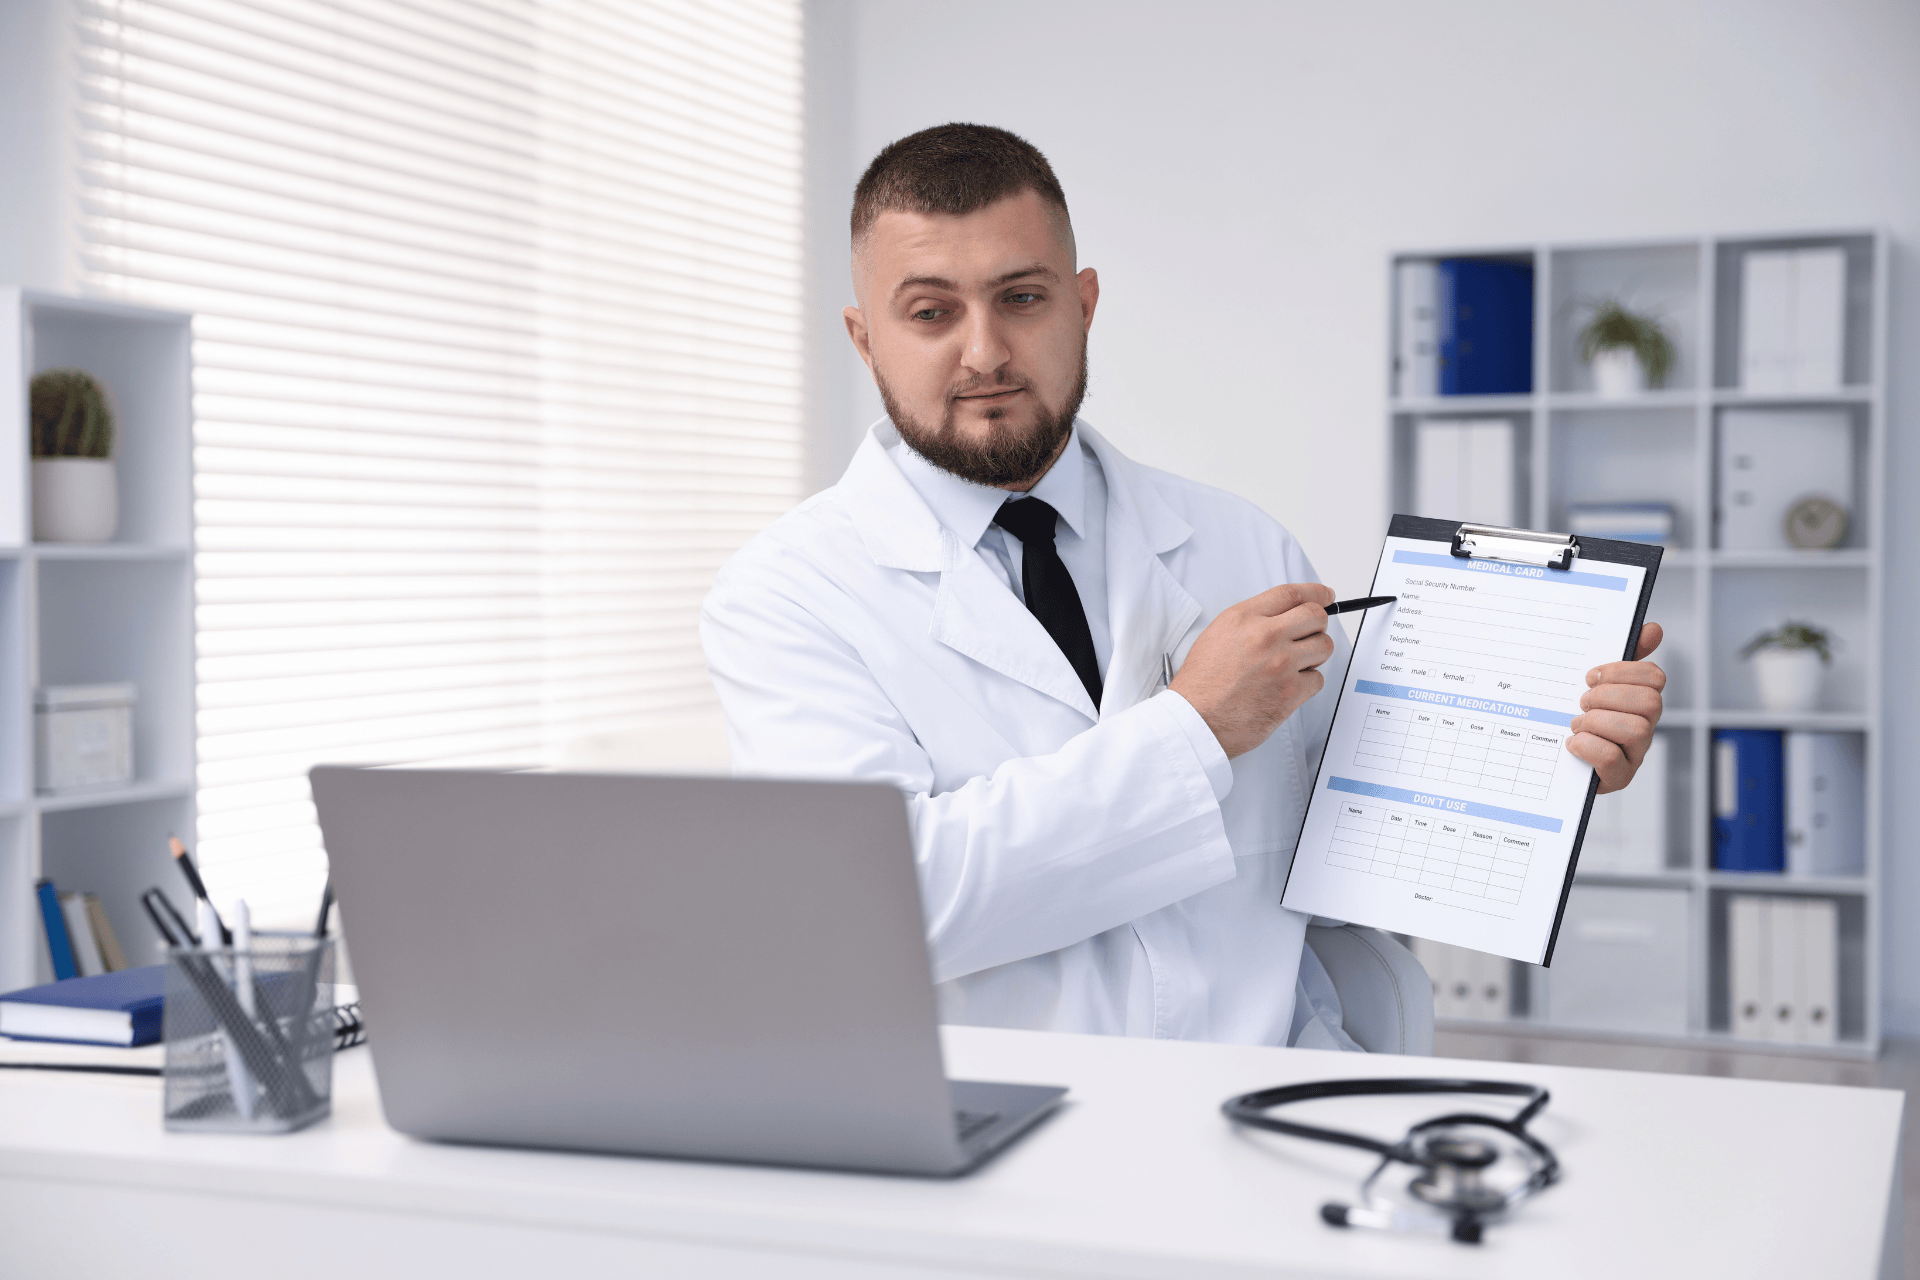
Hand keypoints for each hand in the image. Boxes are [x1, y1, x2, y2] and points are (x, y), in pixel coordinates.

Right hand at [1171, 583, 1336, 758]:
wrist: (1195, 721)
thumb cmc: (1201, 684)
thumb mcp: (1218, 635)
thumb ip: (1252, 621)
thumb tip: (1286, 617)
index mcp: (1243, 619)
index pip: (1291, 594)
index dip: (1315, 593)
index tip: (1325, 596)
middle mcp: (1264, 637)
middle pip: (1315, 616)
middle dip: (1317, 625)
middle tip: (1309, 635)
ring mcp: (1280, 664)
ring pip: (1323, 647)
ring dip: (1314, 655)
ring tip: (1292, 665)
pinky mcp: (1290, 692)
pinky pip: (1318, 679)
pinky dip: (1307, 684)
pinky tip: (1286, 687)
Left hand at [1569, 623, 1665, 793]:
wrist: (1550, 762)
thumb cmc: (1577, 718)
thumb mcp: (1593, 685)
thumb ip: (1621, 658)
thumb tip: (1653, 629)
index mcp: (1639, 700)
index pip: (1654, 677)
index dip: (1623, 672)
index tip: (1591, 676)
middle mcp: (1644, 727)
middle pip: (1650, 702)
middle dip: (1608, 696)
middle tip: (1582, 702)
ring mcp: (1634, 754)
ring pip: (1636, 730)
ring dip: (1597, 722)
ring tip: (1576, 725)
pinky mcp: (1618, 778)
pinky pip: (1613, 759)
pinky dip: (1588, 747)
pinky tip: (1573, 743)